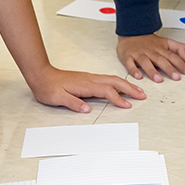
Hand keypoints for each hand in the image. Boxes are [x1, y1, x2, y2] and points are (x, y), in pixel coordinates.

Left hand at [27, 67, 145, 112]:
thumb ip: (73, 103)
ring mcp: (90, 78)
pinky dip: (118, 83)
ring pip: (112, 79)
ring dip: (126, 85)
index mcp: (85, 84)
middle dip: (129, 88)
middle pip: (114, 82)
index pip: (106, 91)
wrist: (41, 75)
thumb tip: (87, 110)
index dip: (118, 98)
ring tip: (137, 91)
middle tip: (142, 95)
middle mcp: (90, 79)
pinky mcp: (88, 79)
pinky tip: (121, 86)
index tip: (127, 105)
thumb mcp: (57, 98)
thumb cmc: (48, 87)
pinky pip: (107, 80)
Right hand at [116, 33, 184, 81]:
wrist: (131, 32)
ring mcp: (139, 54)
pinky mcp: (128, 57)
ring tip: (158, 79)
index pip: (173, 56)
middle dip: (169, 69)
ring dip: (152, 71)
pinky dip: (133, 70)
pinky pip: (130, 64)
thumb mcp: (167, 42)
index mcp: (161, 48)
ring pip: (146, 62)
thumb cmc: (149, 42)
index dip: (181, 64)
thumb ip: (179, 48)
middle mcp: (151, 51)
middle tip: (176, 77)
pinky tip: (138, 76)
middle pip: (161, 60)